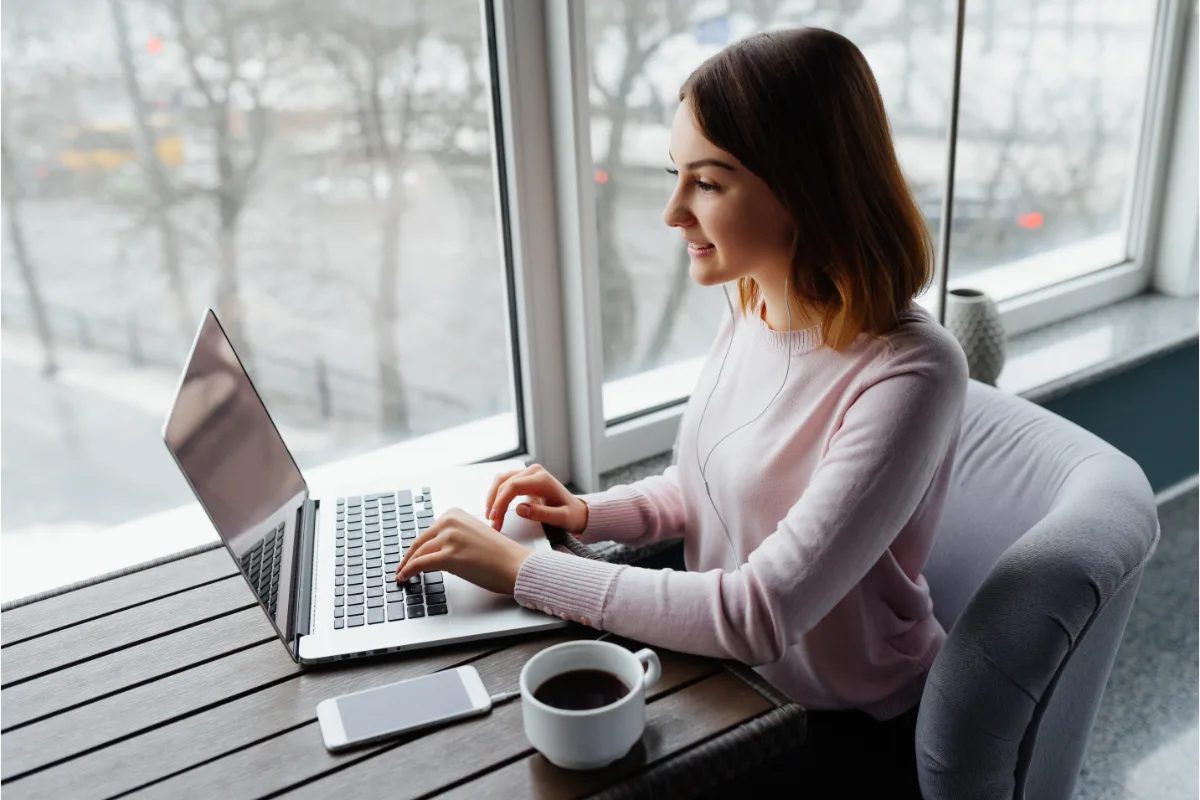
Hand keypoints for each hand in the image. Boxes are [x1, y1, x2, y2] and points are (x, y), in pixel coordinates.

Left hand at [395, 507, 532, 594]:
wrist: (515, 565)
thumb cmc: (500, 555)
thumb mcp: (473, 535)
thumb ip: (454, 536)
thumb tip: (435, 550)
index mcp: (456, 514)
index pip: (428, 531)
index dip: (417, 546)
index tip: (410, 555)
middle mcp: (451, 521)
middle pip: (420, 541)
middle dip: (409, 556)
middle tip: (402, 566)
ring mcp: (449, 538)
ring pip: (418, 553)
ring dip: (407, 565)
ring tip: (403, 574)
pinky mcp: (449, 556)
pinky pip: (420, 564)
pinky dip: (409, 571)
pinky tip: (405, 577)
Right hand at [484, 463, 588, 532]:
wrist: (577, 510)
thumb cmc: (571, 514)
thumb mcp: (561, 518)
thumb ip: (542, 514)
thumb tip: (520, 509)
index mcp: (543, 479)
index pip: (514, 486)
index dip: (501, 502)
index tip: (496, 518)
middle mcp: (534, 472)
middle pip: (505, 483)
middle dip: (495, 504)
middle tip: (493, 523)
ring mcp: (528, 473)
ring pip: (501, 480)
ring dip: (492, 497)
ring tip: (490, 516)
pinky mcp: (524, 478)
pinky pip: (504, 482)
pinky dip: (496, 494)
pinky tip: (494, 507)